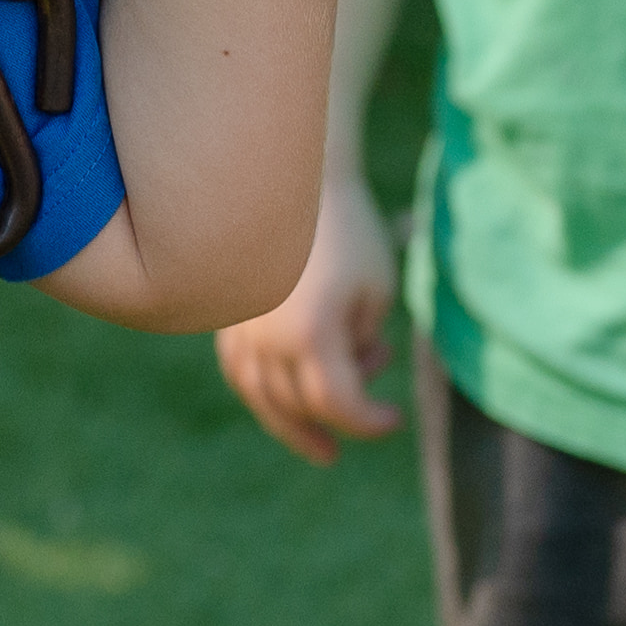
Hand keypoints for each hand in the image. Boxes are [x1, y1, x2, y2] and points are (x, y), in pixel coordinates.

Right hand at [211, 170, 406, 464]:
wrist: (297, 179)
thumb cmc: (349, 232)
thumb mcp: (376, 292)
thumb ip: (361, 345)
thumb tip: (350, 369)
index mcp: (310, 335)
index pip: (339, 404)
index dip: (370, 423)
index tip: (396, 420)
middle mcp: (267, 339)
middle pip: (300, 405)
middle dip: (343, 415)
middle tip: (375, 413)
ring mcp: (241, 327)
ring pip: (260, 396)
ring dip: (293, 424)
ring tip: (321, 446)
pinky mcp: (229, 315)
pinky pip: (240, 370)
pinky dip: (262, 393)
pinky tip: (282, 402)